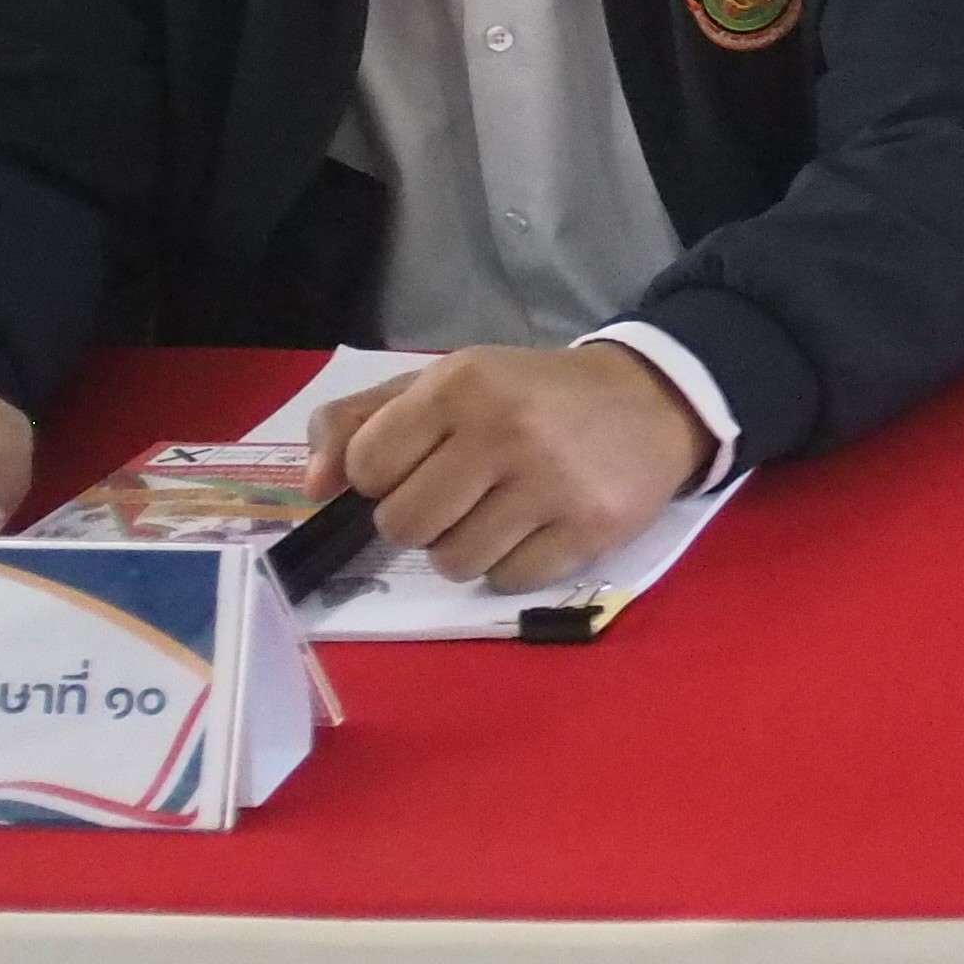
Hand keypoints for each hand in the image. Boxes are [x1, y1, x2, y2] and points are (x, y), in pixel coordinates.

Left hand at [303, 341, 710, 592]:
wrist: (651, 402)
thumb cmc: (531, 395)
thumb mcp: (446, 383)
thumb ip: (360, 421)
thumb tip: (312, 486)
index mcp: (461, 385)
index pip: (368, 467)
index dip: (379, 477)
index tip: (415, 464)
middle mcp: (505, 431)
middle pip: (403, 525)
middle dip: (418, 520)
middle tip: (455, 496)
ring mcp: (551, 484)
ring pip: (454, 562)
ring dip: (462, 548)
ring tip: (495, 514)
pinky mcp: (589, 529)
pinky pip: (509, 580)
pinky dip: (510, 566)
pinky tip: (534, 529)